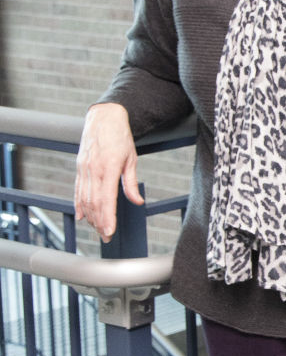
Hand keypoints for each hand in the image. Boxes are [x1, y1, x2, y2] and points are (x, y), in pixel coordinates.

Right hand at [74, 103, 143, 242]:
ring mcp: (84, 169)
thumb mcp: (131, 159)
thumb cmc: (120, 137)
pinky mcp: (79, 167)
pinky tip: (81, 217)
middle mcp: (93, 170)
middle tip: (106, 238)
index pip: (107, 199)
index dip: (107, 218)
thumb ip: (132, 183)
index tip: (109, 232)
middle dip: (99, 223)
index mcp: (109, 168)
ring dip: (90, 217)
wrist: (104, 117)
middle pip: (94, 203)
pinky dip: (79, 205)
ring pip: (84, 199)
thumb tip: (138, 202)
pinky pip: (78, 190)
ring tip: (97, 230)